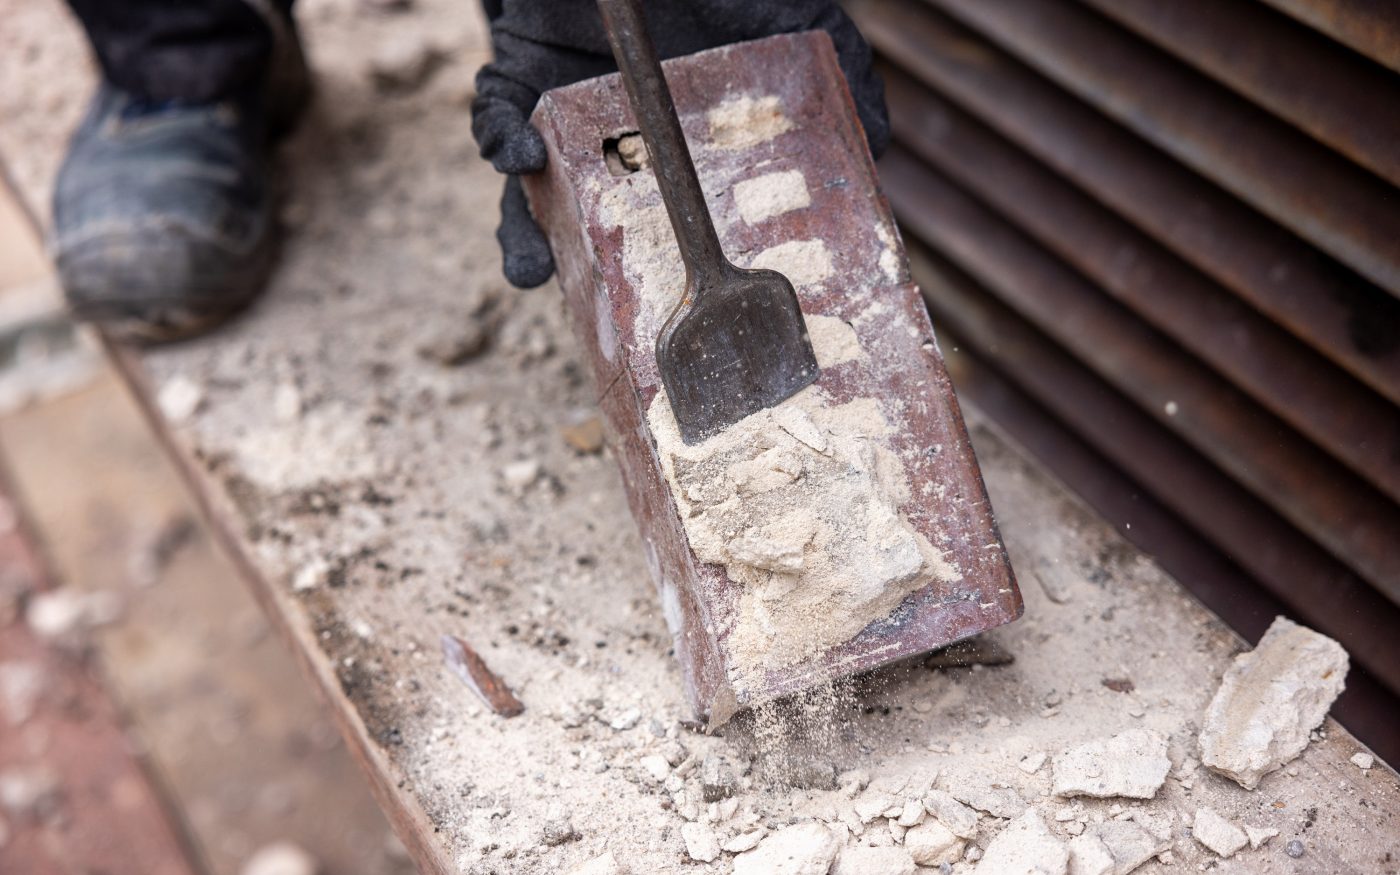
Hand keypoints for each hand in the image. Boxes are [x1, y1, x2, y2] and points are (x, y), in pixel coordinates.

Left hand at [471, 0, 891, 288]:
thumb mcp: (797, 17)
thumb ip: (844, 70)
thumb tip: (878, 146)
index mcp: (679, 155)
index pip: (681, 228)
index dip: (685, 281)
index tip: (696, 333)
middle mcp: (615, 152)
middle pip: (598, 236)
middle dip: (593, 285)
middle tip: (606, 328)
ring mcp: (560, 124)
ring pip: (532, 203)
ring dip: (524, 241)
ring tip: (533, 270)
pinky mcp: (513, 81)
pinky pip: (495, 122)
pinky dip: (503, 142)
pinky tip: (522, 153)